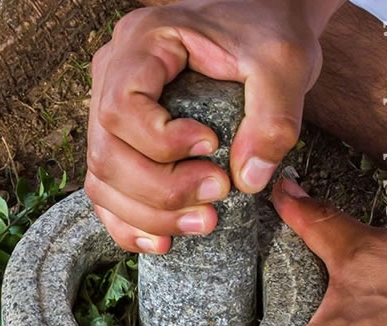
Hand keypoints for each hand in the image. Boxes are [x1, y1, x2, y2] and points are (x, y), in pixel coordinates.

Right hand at [87, 0, 339, 252]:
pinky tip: (164, 241)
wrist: (262, 19)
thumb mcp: (284, 60)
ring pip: (102, 183)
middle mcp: (111, 76)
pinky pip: (106, 195)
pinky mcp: (118, 144)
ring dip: (148, 217)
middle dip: (159, 192)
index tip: (212, 147)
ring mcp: (106, 114)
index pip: (120, 109)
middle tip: (215, 199)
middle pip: (106, 156)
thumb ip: (274, 115)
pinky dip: (131, 224)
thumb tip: (248, 180)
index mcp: (141, 42)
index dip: (159, 144)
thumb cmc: (267, 28)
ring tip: (203, 223)